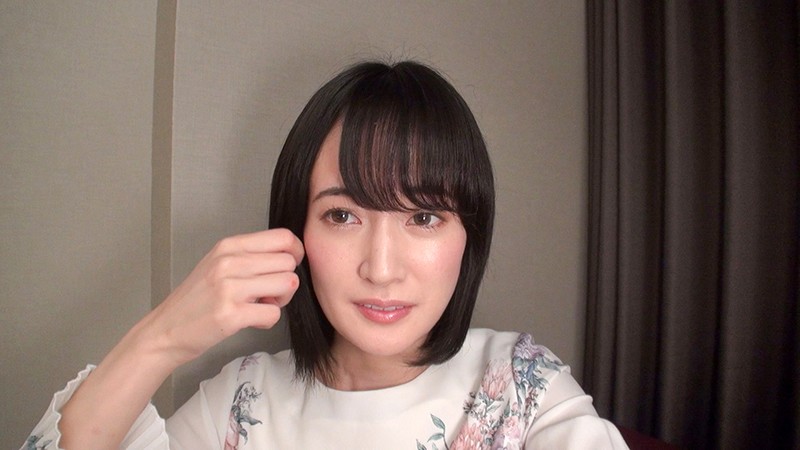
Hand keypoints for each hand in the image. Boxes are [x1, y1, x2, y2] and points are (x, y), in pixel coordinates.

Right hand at [137, 228, 304, 365]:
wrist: (166, 330)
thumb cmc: (197, 299)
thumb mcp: (219, 264)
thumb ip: (250, 256)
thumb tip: (289, 255)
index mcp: (229, 246)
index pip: (283, 237)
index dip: (295, 253)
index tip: (286, 268)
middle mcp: (229, 261)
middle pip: (289, 262)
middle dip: (286, 281)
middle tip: (268, 294)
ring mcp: (229, 287)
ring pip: (287, 284)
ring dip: (280, 301)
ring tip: (259, 306)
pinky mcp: (231, 314)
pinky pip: (273, 313)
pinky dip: (267, 321)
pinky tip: (250, 320)